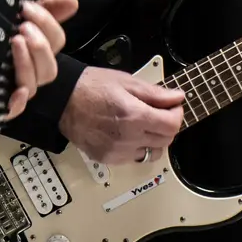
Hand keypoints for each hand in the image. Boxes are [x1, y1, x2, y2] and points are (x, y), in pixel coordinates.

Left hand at [5, 0, 77, 121]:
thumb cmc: (0, 35)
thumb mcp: (21, 18)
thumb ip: (46, 8)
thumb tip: (73, 0)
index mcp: (39, 50)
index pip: (57, 41)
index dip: (47, 24)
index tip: (27, 7)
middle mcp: (33, 72)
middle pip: (49, 68)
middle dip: (39, 45)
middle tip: (22, 27)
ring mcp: (17, 88)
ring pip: (32, 86)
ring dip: (27, 63)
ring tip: (14, 42)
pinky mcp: (0, 103)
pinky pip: (13, 110)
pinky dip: (17, 103)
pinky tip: (16, 92)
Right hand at [59, 67, 184, 164]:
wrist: (63, 101)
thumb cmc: (91, 87)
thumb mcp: (127, 82)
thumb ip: (155, 93)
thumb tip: (177, 98)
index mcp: (134, 116)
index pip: (172, 126)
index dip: (177, 114)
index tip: (173, 107)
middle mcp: (127, 138)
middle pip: (165, 141)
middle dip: (168, 126)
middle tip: (160, 113)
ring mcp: (117, 151)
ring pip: (152, 152)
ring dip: (154, 139)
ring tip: (143, 123)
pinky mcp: (108, 159)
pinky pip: (134, 157)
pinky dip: (137, 147)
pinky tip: (128, 132)